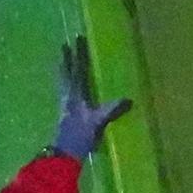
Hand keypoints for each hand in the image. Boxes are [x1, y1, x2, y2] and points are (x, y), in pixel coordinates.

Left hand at [49, 46, 131, 161]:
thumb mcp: (98, 122)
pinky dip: (65, 83)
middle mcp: (68, 96)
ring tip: (62, 60)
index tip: (78, 39)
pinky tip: (68, 87)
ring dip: (64, 69)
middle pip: (67, 73)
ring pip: (63, 81)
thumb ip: (112, 109)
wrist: (64, 154)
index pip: (78, 69)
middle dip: (67, 59)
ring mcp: (64, 104)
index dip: (79, 54)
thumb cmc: (80, 136)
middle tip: (65, 45)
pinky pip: (65, 91)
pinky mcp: (64, 113)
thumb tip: (129, 100)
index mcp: (75, 94)